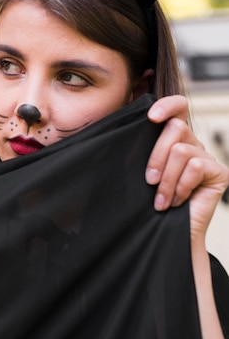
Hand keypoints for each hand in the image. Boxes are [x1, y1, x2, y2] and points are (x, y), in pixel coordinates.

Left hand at [145, 95, 228, 238]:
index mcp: (173, 138)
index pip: (178, 108)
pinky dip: (181, 186)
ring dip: (167, 179)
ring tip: (162, 199)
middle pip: (175, 128)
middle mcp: (192, 144)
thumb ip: (137, 148)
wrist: (166, 233)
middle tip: (149, 181)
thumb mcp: (139, 170)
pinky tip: (178, 201)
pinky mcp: (220, 172)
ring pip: (181, 150)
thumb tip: (119, 128)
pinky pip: (195, 166)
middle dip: (156, 156)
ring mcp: (207, 157)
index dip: (167, 105)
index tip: (151, 117)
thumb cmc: (150, 202)